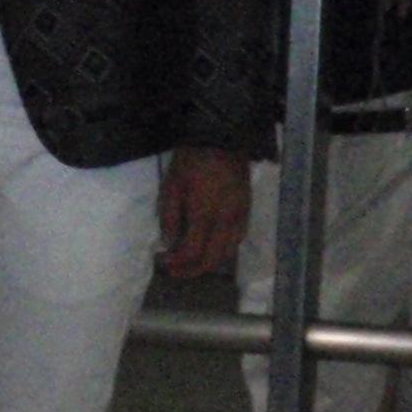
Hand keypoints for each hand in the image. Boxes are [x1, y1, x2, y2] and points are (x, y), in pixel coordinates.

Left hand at [156, 145, 247, 279]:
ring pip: (228, 253)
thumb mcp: (171, 185)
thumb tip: (169, 243)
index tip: (164, 263)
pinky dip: (222, 250)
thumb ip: (170, 218)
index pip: (193, 252)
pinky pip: (236, 240)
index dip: (178, 263)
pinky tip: (210, 248)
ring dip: (209, 263)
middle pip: (213, 260)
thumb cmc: (191, 161)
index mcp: (204, 214)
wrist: (222, 140)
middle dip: (192, 270)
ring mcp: (240, 217)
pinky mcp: (247, 212)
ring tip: (190, 263)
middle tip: (176, 271)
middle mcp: (226, 221)